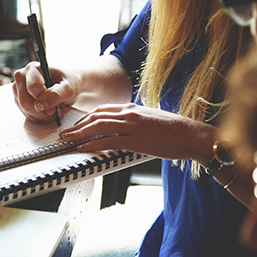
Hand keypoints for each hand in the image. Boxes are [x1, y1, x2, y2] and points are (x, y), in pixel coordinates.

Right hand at [12, 61, 79, 122]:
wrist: (66, 85)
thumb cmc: (68, 82)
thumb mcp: (68, 88)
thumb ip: (56, 94)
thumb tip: (41, 104)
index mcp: (33, 68)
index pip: (33, 88)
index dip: (44, 101)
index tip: (55, 109)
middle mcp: (22, 76)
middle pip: (25, 101)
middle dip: (42, 112)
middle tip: (55, 113)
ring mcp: (18, 88)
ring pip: (25, 109)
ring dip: (41, 116)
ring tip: (53, 111)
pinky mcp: (19, 99)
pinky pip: (26, 113)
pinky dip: (38, 117)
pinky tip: (47, 112)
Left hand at [59, 103, 216, 162]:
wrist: (191, 135)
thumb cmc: (174, 130)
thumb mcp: (151, 119)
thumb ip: (135, 122)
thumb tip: (124, 129)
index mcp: (133, 108)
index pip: (102, 110)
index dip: (86, 118)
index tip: (76, 125)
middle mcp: (130, 114)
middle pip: (96, 117)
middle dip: (77, 125)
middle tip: (65, 133)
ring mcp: (132, 126)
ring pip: (98, 127)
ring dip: (79, 134)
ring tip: (68, 140)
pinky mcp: (136, 140)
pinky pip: (109, 141)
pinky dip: (93, 144)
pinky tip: (83, 148)